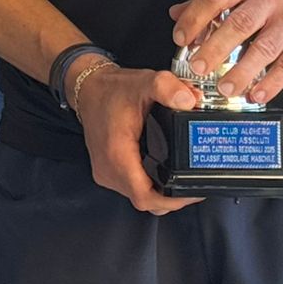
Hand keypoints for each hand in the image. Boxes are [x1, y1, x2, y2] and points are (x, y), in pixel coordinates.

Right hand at [73, 64, 201, 214]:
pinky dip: (151, 187)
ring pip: (140, 197)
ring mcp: (106, 173)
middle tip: (194, 184)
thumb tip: (189, 100)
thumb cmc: (112, 89)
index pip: (145, 196)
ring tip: (183, 181)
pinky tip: (164, 175)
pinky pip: (134, 189)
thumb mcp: (142, 82)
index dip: (173, 200)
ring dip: (162, 195)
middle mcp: (108, 169)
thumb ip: (167, 87)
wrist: (88, 88)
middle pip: (146, 201)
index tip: (192, 190)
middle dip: (173, 198)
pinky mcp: (108, 171)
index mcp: (116, 154)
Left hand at [169, 0, 282, 104]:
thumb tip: (178, 13)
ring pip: (264, 49)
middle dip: (214, 49)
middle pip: (239, 25)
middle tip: (197, 67)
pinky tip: (257, 93)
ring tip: (224, 88)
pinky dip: (272, 83)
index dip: (195, 18)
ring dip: (241, 72)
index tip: (181, 37)